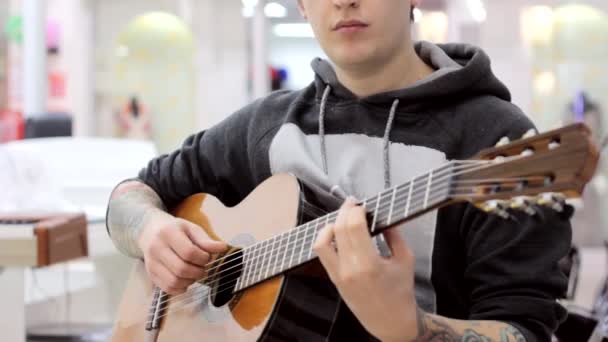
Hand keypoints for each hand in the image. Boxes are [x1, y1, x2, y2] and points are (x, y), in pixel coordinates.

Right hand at [138, 210, 226, 294]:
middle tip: (203, 268)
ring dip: (190, 281)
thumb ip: (206, 240)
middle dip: (198, 272)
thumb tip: (222, 248)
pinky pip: (167, 288)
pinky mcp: (151, 274)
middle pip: (181, 269)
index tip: (207, 257)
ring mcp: (151, 263)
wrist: (150, 230)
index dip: (203, 258)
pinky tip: (186, 280)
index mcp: (168, 233)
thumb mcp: (191, 228)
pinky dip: (181, 288)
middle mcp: (156, 248)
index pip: (189, 252)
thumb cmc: (175, 230)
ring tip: (195, 273)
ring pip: (174, 281)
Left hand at [313, 198, 419, 341]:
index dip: (356, 210)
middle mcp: (350, 270)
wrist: (390, 322)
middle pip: (339, 229)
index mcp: (369, 265)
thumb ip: (394, 234)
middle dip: (345, 211)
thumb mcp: (405, 260)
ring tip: (343, 217)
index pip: (354, 227)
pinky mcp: (334, 279)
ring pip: (323, 241)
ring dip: (331, 224)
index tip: (362, 204)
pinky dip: (326, 238)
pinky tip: (337, 232)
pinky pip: (322, 253)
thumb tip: (382, 213)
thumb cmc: (401, 292)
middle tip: (353, 203)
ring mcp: (339, 275)